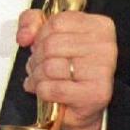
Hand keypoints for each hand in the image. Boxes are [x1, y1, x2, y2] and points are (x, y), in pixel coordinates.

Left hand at [17, 9, 116, 129]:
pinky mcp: (95, 94)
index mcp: (98, 26)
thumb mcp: (50, 35)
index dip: (40, 36)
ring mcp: (102, 70)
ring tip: (40, 80)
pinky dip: (42, 91)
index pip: (57, 22)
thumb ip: (32, 22)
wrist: (85, 107)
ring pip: (50, 67)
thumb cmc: (71, 70)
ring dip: (37, 76)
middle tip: (36, 67)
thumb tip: (25, 35)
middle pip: (51, 45)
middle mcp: (105, 46)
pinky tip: (46, 92)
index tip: (40, 46)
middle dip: (36, 58)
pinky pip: (53, 88)